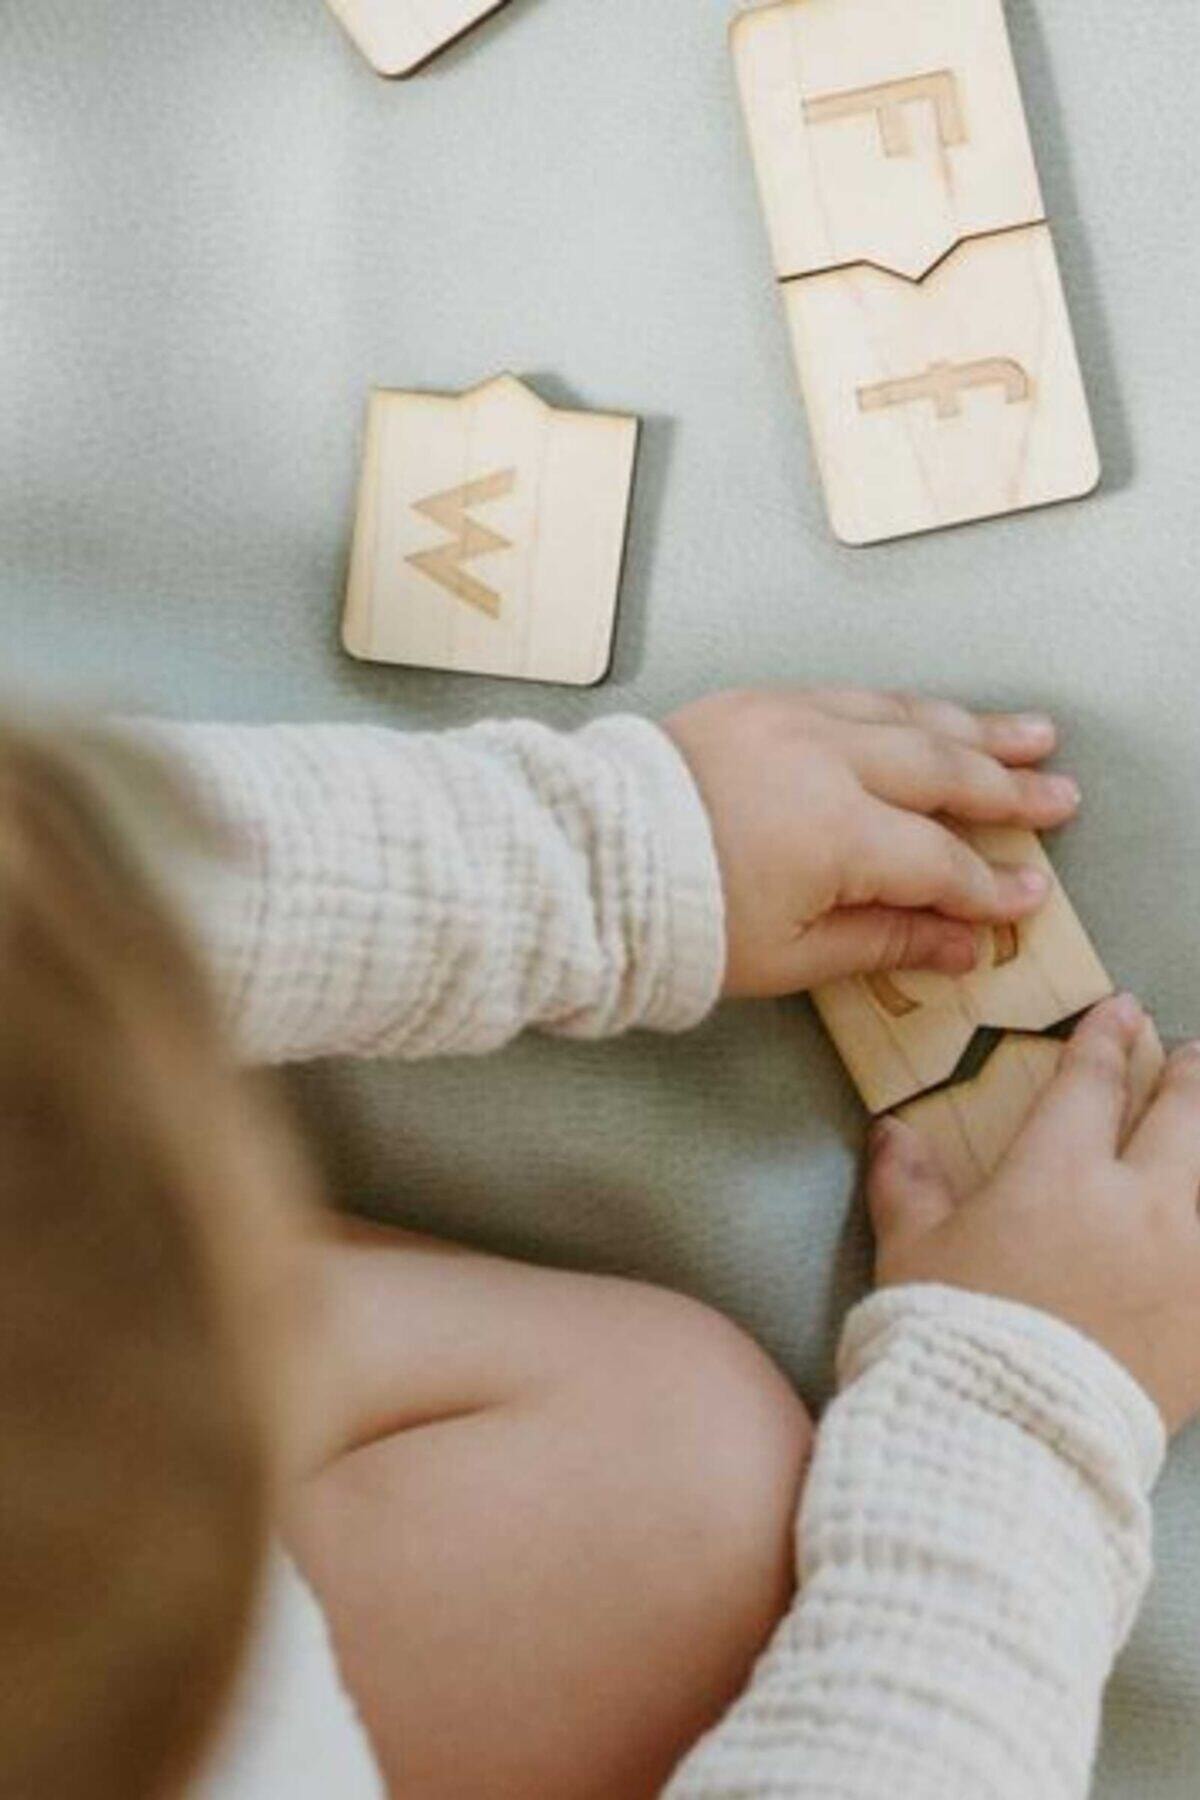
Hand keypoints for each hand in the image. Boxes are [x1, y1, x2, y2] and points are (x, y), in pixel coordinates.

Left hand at [662, 688, 1079, 995]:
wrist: (581, 859)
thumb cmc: (679, 924)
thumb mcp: (786, 956)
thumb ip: (882, 941)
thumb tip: (964, 949)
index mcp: (836, 833)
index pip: (938, 861)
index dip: (988, 886)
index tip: (1032, 897)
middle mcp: (826, 760)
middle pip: (939, 770)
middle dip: (1006, 786)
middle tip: (1061, 794)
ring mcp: (791, 718)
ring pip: (903, 716)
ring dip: (971, 726)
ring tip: (1028, 734)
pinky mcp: (757, 700)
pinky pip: (852, 696)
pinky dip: (902, 709)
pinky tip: (930, 716)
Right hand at [869, 996, 1199, 1432]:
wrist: (1007, 1442)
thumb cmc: (950, 1335)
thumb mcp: (911, 1252)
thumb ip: (907, 1183)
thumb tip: (893, 1129)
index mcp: (1060, 1173)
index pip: (1092, 1082)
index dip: (1106, 1038)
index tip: (1121, 1010)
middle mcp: (1142, 1203)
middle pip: (1184, 1117)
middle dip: (1188, 1077)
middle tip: (1189, 1057)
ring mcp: (1189, 1265)